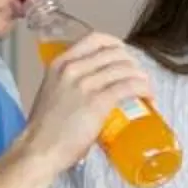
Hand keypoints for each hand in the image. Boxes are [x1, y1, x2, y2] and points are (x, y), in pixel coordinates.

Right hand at [25, 31, 155, 172]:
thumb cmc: (45, 128)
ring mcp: (86, 84)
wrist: (39, 148)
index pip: (95, 39)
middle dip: (133, 64)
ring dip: (143, 78)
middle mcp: (73, 68)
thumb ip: (70, 82)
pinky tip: (148, 98)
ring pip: (126, 69)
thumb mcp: (53, 91)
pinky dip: (144, 90)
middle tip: (139, 78)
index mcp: (61, 63)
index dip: (116, 45)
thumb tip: (94, 84)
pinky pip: (130, 87)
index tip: (125, 55)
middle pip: (116, 54)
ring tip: (147, 90)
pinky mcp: (98, 102)